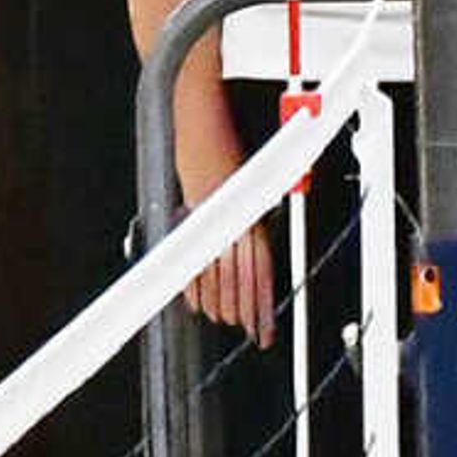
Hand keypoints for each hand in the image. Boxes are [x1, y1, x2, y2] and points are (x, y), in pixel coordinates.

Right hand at [174, 125, 276, 341]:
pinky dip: (194, 283)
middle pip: (240, 277)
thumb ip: (253, 222)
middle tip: (248, 330)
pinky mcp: (190, 215)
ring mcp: (210, 219)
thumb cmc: (226, 154)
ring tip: (224, 320)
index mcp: (253, 216)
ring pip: (216, 272)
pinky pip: (192, 256)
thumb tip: (255, 259)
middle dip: (244, 308)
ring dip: (220, 301)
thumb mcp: (250, 187)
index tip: (266, 325)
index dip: (263, 302)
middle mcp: (233, 220)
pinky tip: (198, 302)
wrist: (200, 126)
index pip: (261, 270)